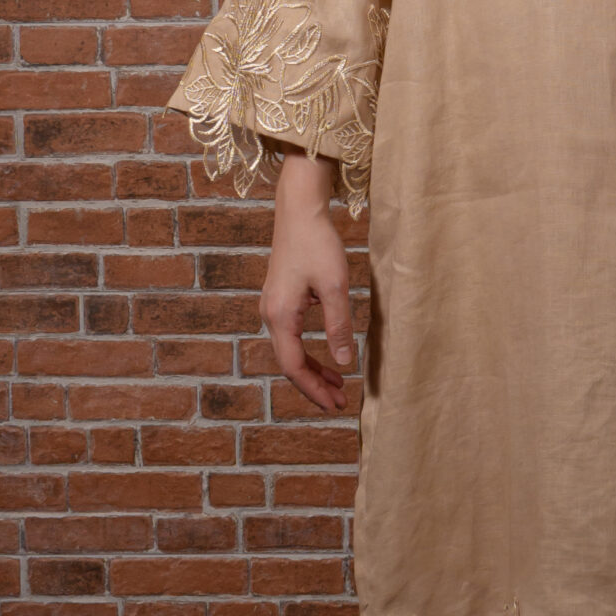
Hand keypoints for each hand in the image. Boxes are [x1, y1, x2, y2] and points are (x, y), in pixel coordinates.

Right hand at [260, 151, 354, 412]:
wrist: (299, 210)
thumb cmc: (318, 245)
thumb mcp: (335, 287)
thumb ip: (339, 326)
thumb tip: (345, 362)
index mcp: (280, 316)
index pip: (293, 366)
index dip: (314, 389)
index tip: (335, 404)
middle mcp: (270, 314)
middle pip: (289, 362)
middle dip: (314, 384)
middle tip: (339, 401)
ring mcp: (272, 306)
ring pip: (290, 349)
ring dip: (313, 369)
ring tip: (338, 383)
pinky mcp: (280, 298)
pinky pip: (291, 335)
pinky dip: (309, 350)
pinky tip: (328, 353)